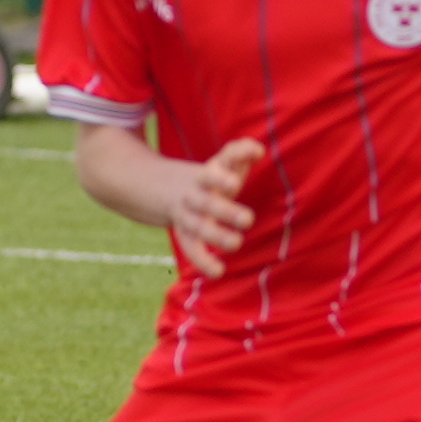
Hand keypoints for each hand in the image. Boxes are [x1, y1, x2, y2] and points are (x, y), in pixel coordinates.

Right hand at [159, 137, 262, 275]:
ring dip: (216, 237)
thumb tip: (258, 149)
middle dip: (225, 211)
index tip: (235, 184)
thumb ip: (240, 151)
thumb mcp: (222, 161)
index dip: (221, 178)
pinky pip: (192, 250)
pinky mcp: (186, 236)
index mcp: (205, 176)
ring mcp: (188, 217)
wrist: (162, 188)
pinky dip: (203, 262)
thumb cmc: (210, 176)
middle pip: (206, 203)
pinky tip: (218, 272)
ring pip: (198, 227)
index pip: (212, 174)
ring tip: (236, 243)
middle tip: (248, 219)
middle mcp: (194, 196)